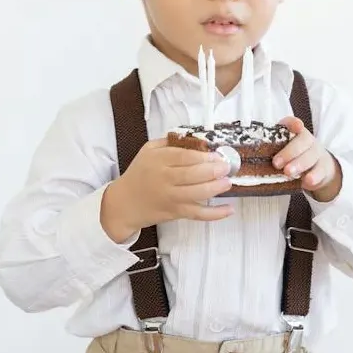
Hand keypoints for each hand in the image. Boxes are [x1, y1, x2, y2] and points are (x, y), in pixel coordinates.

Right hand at [102, 138, 234, 241]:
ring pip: (197, 194)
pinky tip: (229, 209)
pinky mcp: (175, 213)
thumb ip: (168, 142)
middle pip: (192, 175)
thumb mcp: (147, 151)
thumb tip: (193, 138)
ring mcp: (170, 198)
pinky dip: (215, 213)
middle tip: (226, 167)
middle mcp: (164, 179)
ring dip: (216, 188)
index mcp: (157, 160)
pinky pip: (198, 214)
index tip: (216, 155)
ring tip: (228, 182)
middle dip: (213, 170)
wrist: (124, 203)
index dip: (203, 156)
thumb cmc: (139, 174)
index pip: (184, 156)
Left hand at [272, 117, 341, 200]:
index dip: (293, 123)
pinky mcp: (323, 168)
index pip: (293, 123)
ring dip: (299, 164)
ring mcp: (317, 154)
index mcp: (295, 133)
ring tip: (288, 173)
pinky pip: (320, 171)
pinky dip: (314, 176)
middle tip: (276, 164)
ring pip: (311, 156)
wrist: (320, 168)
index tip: (296, 127)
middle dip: (289, 152)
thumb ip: (269, 152)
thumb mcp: (283, 151)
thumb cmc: (294, 158)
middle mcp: (307, 141)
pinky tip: (306, 182)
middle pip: (302, 141)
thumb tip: (245, 162)